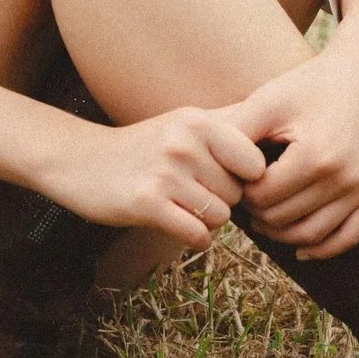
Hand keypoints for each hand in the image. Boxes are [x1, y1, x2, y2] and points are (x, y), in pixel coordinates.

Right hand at [39, 106, 267, 248]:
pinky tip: (174, 222)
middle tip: (190, 190)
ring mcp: (165, 172)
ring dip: (205, 220)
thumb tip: (277, 128)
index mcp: (197, 119)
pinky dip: (193, 237)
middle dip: (221, 200)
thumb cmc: (144, 145)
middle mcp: (183, 141)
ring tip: (179, 203)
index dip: (245, 178)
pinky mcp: (147, 203)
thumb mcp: (183, 122)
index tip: (224, 177)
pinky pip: (198, 235)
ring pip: (220, 217)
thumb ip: (228, 123)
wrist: (81, 160)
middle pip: (238, 194)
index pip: (255, 162)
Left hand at [225, 28, 358, 259]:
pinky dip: (323, 248)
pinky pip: (349, 237)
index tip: (237, 182)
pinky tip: (301, 249)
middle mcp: (344, 177)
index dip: (244, 193)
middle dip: (260, 216)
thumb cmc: (311, 84)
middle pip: (287, 219)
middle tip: (247, 205)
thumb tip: (203, 158)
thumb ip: (237, 129)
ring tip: (267, 220)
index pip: (265, 197)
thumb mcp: (270, 99)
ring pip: (314, 235)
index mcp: (314, 155)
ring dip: (285, 236)